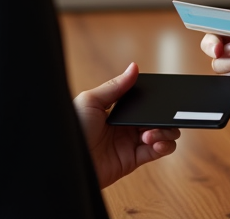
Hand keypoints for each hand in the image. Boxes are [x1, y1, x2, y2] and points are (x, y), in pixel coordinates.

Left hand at [73, 62, 179, 188]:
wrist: (65, 163)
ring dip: (165, 131)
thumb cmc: (71, 130)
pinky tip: (157, 143)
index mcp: (116, 110)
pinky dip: (165, 146)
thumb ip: (115, 86)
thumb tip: (133, 67)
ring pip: (163, 133)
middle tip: (159, 118)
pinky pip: (158, 151)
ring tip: (149, 134)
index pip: (144, 102)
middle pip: (157, 117)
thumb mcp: (90, 101)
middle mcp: (126, 126)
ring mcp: (131, 143)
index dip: (155, 100)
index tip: (163, 97)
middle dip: (164, 116)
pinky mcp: (134, 160)